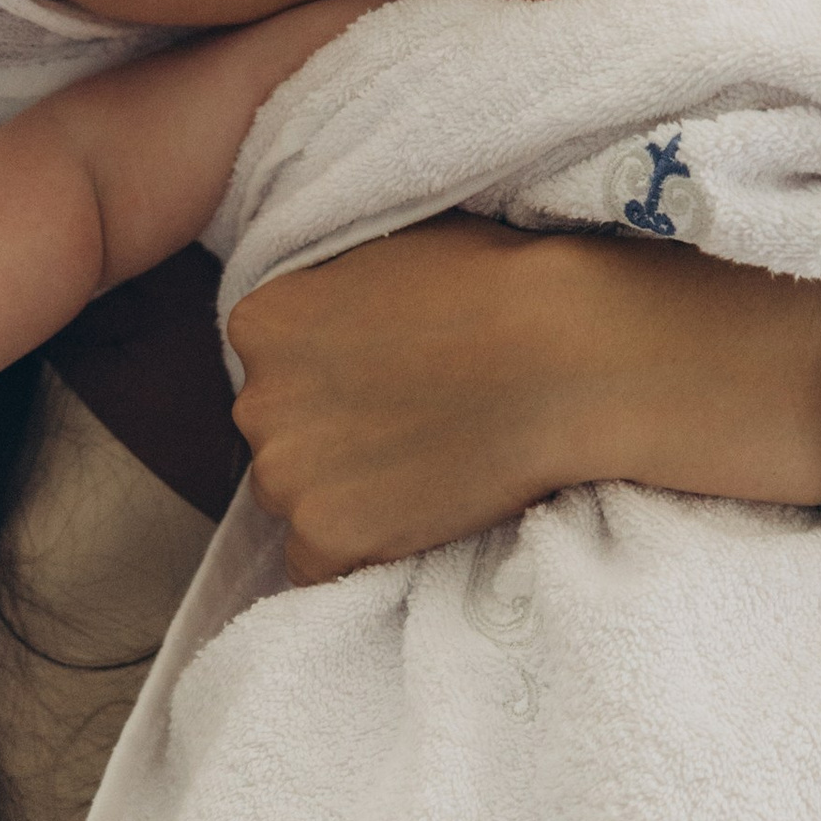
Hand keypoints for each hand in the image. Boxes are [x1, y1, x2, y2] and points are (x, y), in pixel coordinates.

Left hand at [231, 218, 599, 583]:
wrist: (565, 357)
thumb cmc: (493, 289)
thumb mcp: (384, 255)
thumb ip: (332, 295)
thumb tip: (333, 321)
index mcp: (262, 324)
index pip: (269, 366)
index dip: (328, 376)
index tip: (382, 378)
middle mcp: (255, 401)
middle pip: (276, 434)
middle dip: (328, 435)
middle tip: (405, 427)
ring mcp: (286, 475)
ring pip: (293, 497)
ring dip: (340, 493)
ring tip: (416, 472)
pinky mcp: (325, 538)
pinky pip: (314, 564)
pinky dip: (355, 552)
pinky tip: (408, 521)